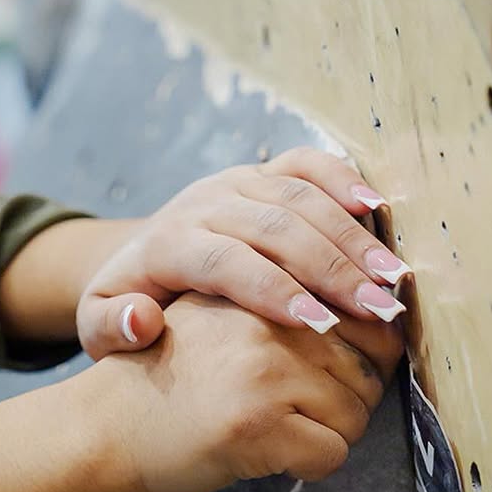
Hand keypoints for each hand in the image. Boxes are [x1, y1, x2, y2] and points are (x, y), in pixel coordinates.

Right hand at [0, 292, 402, 491]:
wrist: (107, 425)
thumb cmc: (176, 373)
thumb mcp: (229, 314)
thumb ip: (290, 300)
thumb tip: (386, 310)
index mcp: (268, 284)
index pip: (365, 309)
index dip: (370, 347)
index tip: (349, 367)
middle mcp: (270, 321)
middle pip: (372, 365)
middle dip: (355, 396)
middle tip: (308, 408)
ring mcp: (264, 372)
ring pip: (358, 412)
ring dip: (334, 432)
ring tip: (284, 429)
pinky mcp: (258, 425)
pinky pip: (332, 454)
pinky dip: (313, 465)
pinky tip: (276, 456)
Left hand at [74, 147, 409, 358]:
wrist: (138, 254)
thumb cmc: (132, 302)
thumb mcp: (99, 325)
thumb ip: (112, 329)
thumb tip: (141, 321)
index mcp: (169, 243)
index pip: (226, 261)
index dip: (274, 290)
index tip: (319, 326)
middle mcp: (205, 203)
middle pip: (275, 227)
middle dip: (331, 268)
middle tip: (377, 308)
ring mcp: (237, 180)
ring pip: (298, 196)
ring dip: (351, 236)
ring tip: (391, 276)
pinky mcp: (262, 170)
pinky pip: (306, 163)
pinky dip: (343, 178)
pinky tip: (380, 208)